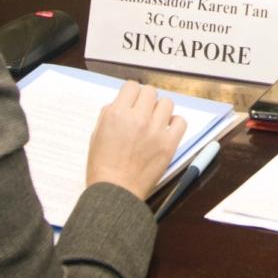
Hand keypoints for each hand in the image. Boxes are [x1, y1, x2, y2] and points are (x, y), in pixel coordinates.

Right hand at [86, 81, 186, 200]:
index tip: (132, 101)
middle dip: (146, 100)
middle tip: (143, 112)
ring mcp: (155, 130)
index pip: (132, 86)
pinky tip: (166, 130)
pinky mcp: (168, 144)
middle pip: (150, 91)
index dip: (132, 93)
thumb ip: (109, 114)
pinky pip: (180, 121)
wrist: (115, 191)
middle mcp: (137, 118)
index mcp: (117, 113)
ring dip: (160, 109)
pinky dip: (174, 123)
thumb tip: (121, 103)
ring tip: (155, 121)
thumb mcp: (96, 134)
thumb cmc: (103, 166)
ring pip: (166, 102)